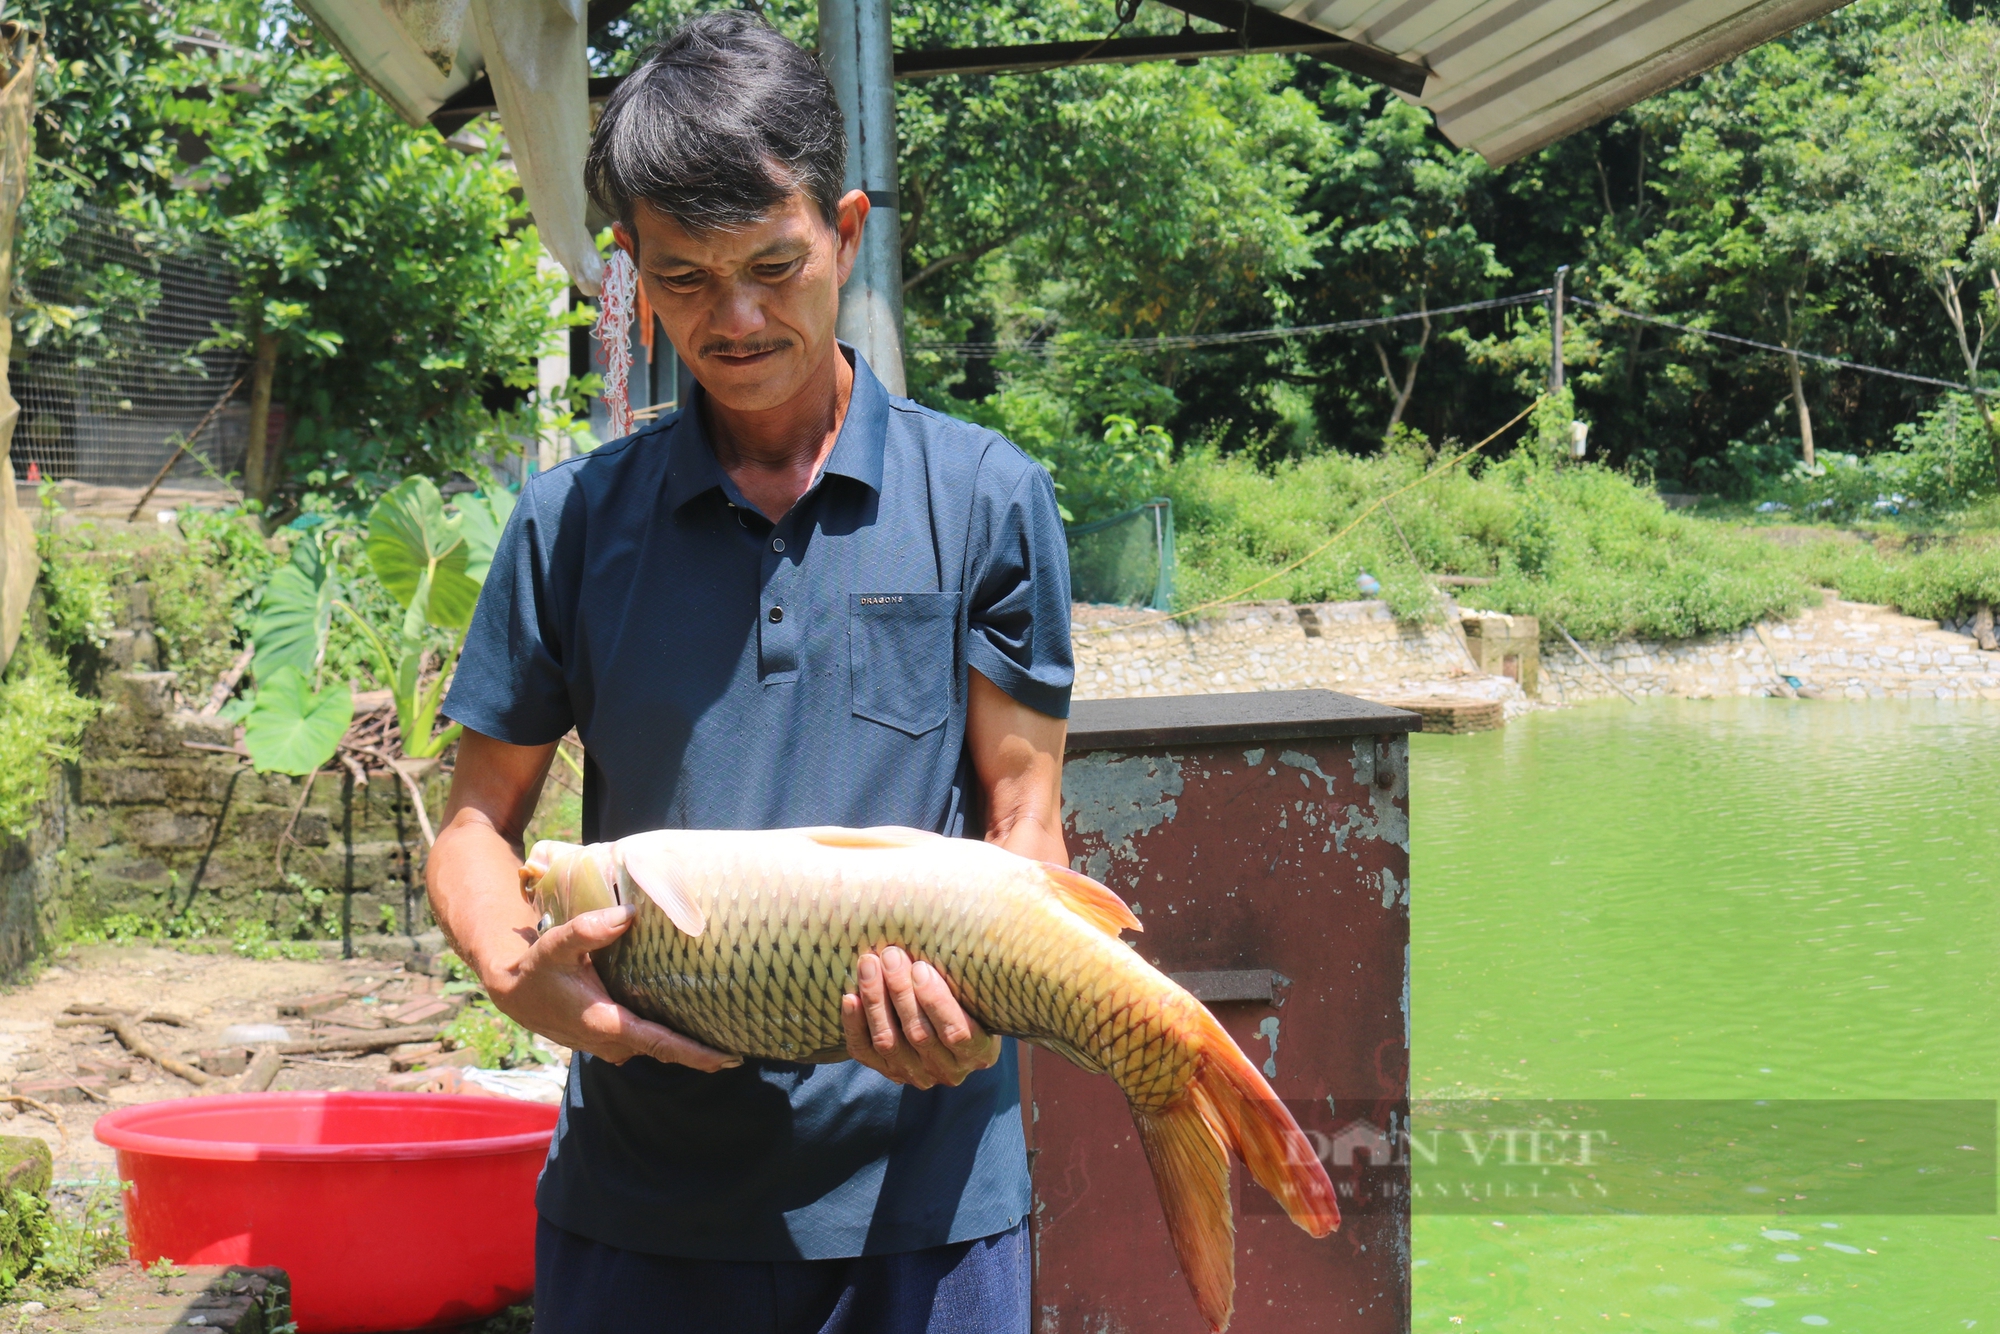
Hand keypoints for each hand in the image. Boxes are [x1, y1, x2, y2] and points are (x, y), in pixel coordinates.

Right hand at [483, 904, 740, 1070]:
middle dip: (702, 1053)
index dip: (695, 1054)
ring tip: (726, 1033)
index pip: (660, 1044)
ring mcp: (610, 1046)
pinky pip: (646, 1043)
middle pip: (666, 1051)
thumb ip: (589, 929)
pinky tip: (690, 1024)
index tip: (728, 1059)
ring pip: (656, 1049)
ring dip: (686, 1046)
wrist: (513, 992)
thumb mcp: (557, 944)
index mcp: (607, 1024)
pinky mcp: (608, 1040)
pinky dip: (668, 1039)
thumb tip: (628, 915)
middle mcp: (612, 1043)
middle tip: (743, 1044)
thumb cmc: (538, 969)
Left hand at [841, 946, 1000, 1089]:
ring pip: (889, 1043)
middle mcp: (949, 1070)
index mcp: (980, 1052)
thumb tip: (960, 918)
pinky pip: (865, 1052)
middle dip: (902, 992)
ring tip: (869, 965)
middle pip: (920, 1035)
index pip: (957, 1033)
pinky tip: (849, 997)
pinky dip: (855, 1025)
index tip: (921, 968)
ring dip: (876, 1001)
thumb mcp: (979, 988)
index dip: (937, 1002)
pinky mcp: (887, 1071)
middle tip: (891, 956)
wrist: (944, 1020)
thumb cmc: (968, 993)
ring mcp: (916, 1074)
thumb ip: (969, 972)